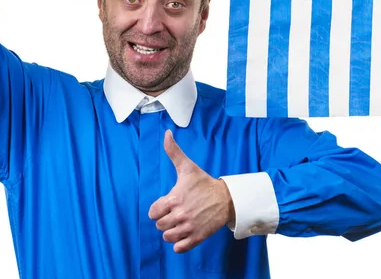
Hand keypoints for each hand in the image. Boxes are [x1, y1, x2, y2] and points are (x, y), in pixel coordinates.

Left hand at [148, 130, 235, 252]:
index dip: (158, 209)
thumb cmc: (204, 183)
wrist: (227, 199)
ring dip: (171, 232)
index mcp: (174, 199)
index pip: (153, 212)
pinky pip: (179, 248)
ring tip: (179, 223)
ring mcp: (189, 228)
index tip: (167, 204)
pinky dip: (179, 244)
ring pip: (167, 237)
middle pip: (159, 226)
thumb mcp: (188, 167)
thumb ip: (173, 151)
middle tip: (175, 213)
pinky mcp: (197, 238)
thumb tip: (166, 133)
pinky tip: (184, 234)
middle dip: (164, 220)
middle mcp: (180, 215)